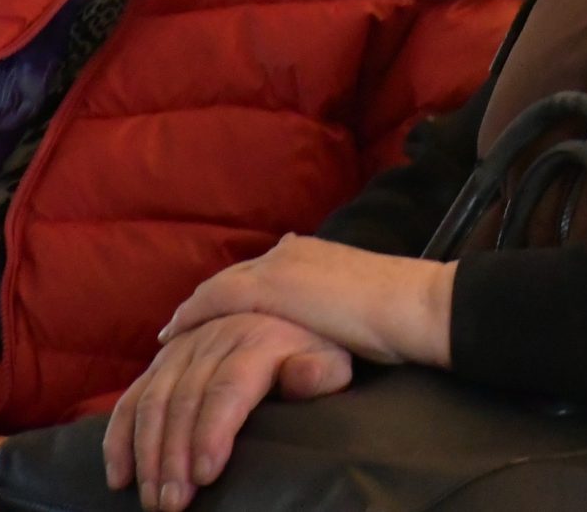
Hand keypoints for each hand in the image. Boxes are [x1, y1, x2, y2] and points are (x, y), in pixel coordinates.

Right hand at [104, 312, 352, 511]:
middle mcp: (215, 337)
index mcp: (259, 338)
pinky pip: (131, 398)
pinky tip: (120, 477)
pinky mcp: (162, 360)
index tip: (205, 475)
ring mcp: (183, 347)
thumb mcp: (333, 359)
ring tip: (153, 499)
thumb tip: (301, 377)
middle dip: (174, 457)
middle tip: (173, 503)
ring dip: (147, 454)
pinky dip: (119, 438)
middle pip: (185, 399)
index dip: (212, 432)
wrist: (291, 317)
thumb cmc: (315, 352)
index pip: (228, 387)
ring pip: (152, 401)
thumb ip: (321, 372)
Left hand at [163, 234, 452, 368]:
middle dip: (209, 301)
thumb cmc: (403, 315)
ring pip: (220, 287)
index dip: (237, 294)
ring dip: (195, 310)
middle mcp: (292, 252)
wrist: (413, 305)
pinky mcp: (269, 287)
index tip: (218, 312)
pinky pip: (215, 299)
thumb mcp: (364, 306)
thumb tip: (330, 325)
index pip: (264, 273)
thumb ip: (340, 307)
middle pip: (236, 278)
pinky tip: (174, 334)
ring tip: (173, 332)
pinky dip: (192, 315)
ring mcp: (278, 266)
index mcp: (315, 254)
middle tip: (183, 325)